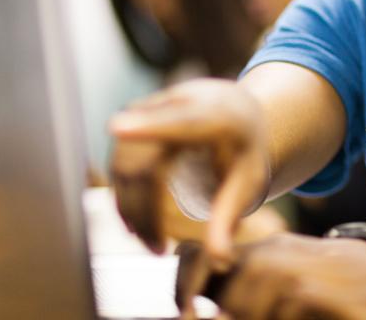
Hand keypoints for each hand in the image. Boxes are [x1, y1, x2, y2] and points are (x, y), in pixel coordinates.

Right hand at [110, 78, 270, 266]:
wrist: (235, 112)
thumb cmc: (245, 152)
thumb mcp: (248, 184)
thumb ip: (228, 220)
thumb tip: (219, 263)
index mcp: (217, 114)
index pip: (182, 121)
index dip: (150, 125)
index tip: (117, 128)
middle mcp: (180, 102)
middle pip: (144, 156)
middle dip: (143, 208)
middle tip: (155, 249)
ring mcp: (153, 106)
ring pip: (124, 159)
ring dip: (130, 205)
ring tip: (150, 243)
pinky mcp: (135, 116)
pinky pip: (120, 158)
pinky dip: (124, 193)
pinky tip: (138, 223)